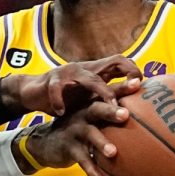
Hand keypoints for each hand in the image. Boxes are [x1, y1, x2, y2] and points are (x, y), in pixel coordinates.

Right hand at [3, 55, 141, 116]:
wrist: (33, 92)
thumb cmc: (66, 97)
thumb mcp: (88, 98)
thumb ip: (107, 99)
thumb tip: (134, 110)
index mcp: (94, 72)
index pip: (119, 63)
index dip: (132, 70)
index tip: (142, 85)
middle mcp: (84, 70)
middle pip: (109, 67)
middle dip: (122, 78)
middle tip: (133, 93)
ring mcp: (67, 74)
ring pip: (89, 80)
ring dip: (101, 93)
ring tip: (110, 107)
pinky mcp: (50, 82)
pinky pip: (56, 90)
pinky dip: (58, 101)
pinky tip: (61, 112)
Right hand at [13, 77, 141, 175]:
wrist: (46, 143)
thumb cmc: (80, 130)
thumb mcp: (93, 121)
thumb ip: (112, 118)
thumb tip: (148, 122)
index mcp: (92, 105)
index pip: (109, 94)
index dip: (122, 88)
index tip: (138, 83)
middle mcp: (83, 114)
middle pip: (97, 109)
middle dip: (111, 111)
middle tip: (125, 114)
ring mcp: (74, 130)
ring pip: (89, 135)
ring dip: (101, 143)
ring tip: (113, 153)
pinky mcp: (68, 147)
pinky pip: (82, 160)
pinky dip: (92, 171)